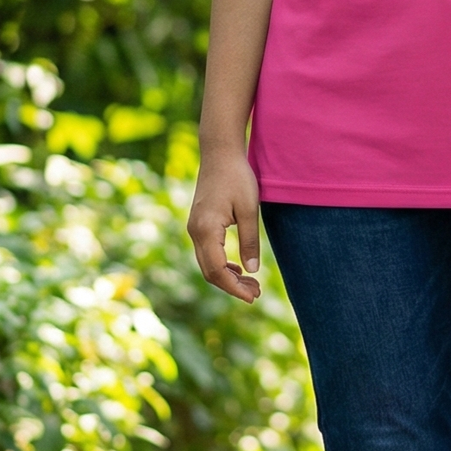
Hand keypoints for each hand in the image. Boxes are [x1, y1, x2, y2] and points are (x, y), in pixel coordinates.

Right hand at [187, 150, 262, 302]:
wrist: (220, 153)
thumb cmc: (237, 177)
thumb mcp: (249, 209)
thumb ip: (250, 241)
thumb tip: (252, 271)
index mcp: (206, 230)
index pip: (218, 270)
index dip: (235, 288)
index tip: (253, 297)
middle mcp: (195, 232)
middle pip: (210, 272)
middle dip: (232, 286)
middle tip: (256, 292)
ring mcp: (194, 228)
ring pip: (208, 264)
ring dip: (228, 277)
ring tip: (251, 284)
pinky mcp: (198, 224)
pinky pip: (207, 253)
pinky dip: (222, 264)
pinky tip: (238, 267)